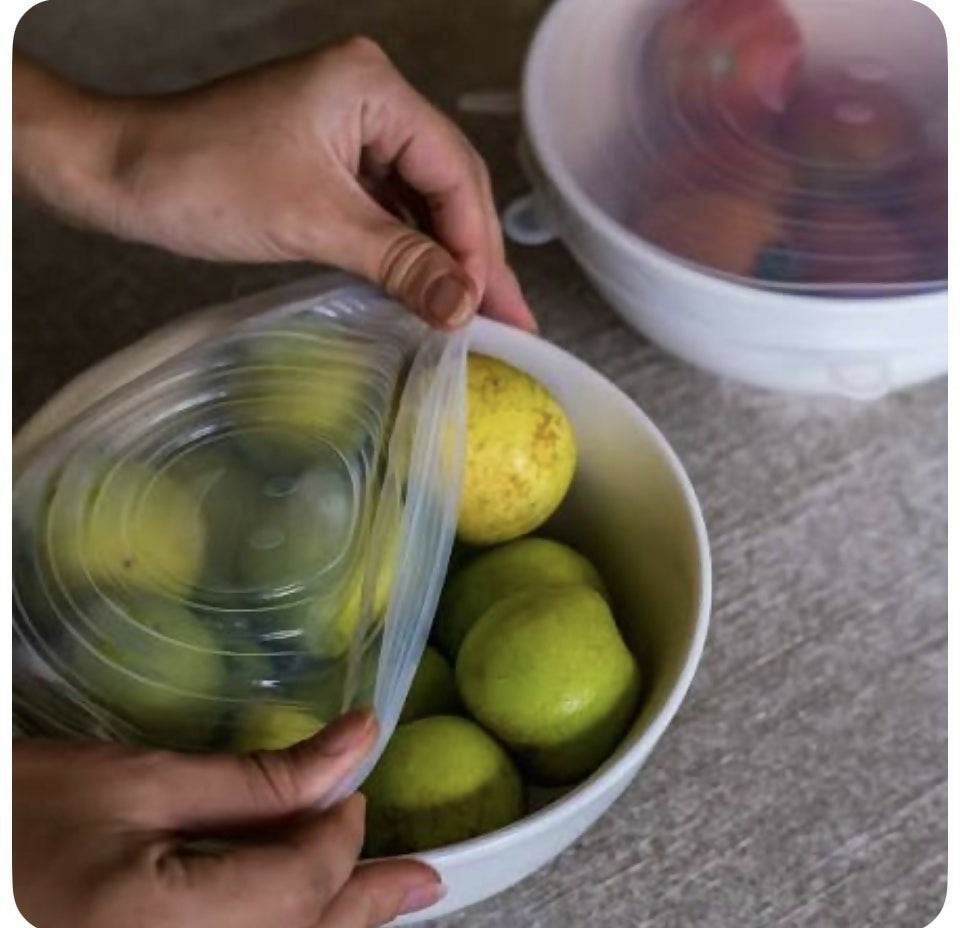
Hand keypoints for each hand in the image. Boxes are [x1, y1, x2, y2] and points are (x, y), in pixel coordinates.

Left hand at [13, 41, 535, 331]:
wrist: (116, 172)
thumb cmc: (201, 178)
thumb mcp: (314, 222)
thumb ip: (399, 262)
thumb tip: (465, 308)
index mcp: (373, 88)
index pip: (453, 170)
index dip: (476, 243)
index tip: (490, 306)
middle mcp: (371, 99)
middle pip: (445, 184)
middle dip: (471, 255)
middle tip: (506, 318)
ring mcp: (350, 130)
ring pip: (419, 201)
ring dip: (443, 258)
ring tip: (476, 314)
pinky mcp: (330, 160)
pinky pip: (386, 209)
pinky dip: (406, 251)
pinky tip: (426, 289)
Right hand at [13, 711, 442, 927]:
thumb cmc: (30, 807)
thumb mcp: (150, 782)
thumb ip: (261, 781)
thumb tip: (358, 744)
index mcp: (159, 926)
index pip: (300, 883)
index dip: (340, 831)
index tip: (351, 785)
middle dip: (367, 900)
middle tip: (424, 878)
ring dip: (337, 923)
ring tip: (389, 895)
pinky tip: (316, 913)